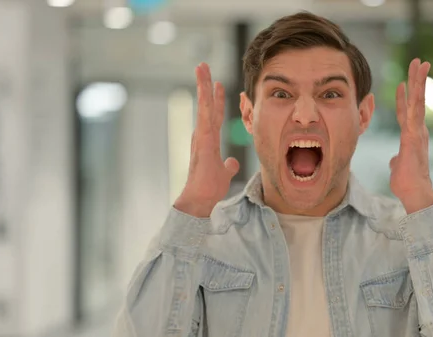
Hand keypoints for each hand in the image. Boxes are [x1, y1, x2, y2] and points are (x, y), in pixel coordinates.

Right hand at [174, 63, 239, 217]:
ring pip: (203, 105)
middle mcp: (203, 135)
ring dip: (203, 85)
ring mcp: (202, 136)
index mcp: (209, 140)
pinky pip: (205, 116)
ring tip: (201, 67)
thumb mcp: (223, 173)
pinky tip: (207, 87)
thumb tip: (232, 163)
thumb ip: (228, 166)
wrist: (200, 199)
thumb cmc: (209, 188)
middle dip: (205, 85)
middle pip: (206, 105)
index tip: (219, 85)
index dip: (217, 100)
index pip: (214, 115)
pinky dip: (206, 101)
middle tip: (203, 66)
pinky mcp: (203, 140)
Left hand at [390, 59, 432, 213]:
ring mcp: (417, 131)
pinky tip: (411, 84)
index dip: (405, 97)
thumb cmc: (406, 183)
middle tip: (417, 61)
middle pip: (416, 100)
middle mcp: (417, 130)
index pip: (406, 112)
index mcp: (412, 136)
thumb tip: (394, 160)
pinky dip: (412, 97)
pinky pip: (413, 112)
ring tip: (420, 63)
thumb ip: (396, 160)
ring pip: (418, 100)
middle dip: (416, 80)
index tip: (404, 82)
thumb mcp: (398, 167)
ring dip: (418, 81)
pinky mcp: (414, 135)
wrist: (415, 192)